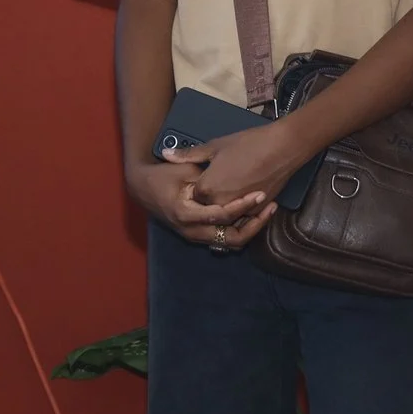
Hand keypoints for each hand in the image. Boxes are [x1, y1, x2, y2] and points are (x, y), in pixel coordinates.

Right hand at [125, 149, 275, 249]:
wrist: (142, 189)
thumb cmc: (162, 177)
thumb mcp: (184, 171)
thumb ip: (206, 176)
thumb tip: (231, 175)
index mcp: (187, 214)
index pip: (221, 215)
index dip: (242, 205)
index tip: (259, 194)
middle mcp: (192, 231)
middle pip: (233, 237)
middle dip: (254, 224)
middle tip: (270, 207)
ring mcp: (196, 236)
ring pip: (232, 242)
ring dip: (251, 229)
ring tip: (267, 211)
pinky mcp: (200, 236)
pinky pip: (226, 238)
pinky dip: (241, 229)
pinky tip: (253, 214)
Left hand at [181, 122, 310, 213]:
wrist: (282, 148)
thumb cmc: (247, 144)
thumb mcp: (215, 147)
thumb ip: (189, 155)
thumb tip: (165, 155)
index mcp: (207, 189)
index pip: (194, 197)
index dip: (198, 186)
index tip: (205, 176)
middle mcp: (221, 204)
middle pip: (209, 209)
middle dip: (210, 199)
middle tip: (220, 181)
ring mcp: (241, 210)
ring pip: (227, 216)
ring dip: (226, 207)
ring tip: (232, 186)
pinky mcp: (258, 210)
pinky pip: (244, 216)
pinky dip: (242, 209)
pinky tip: (244, 193)